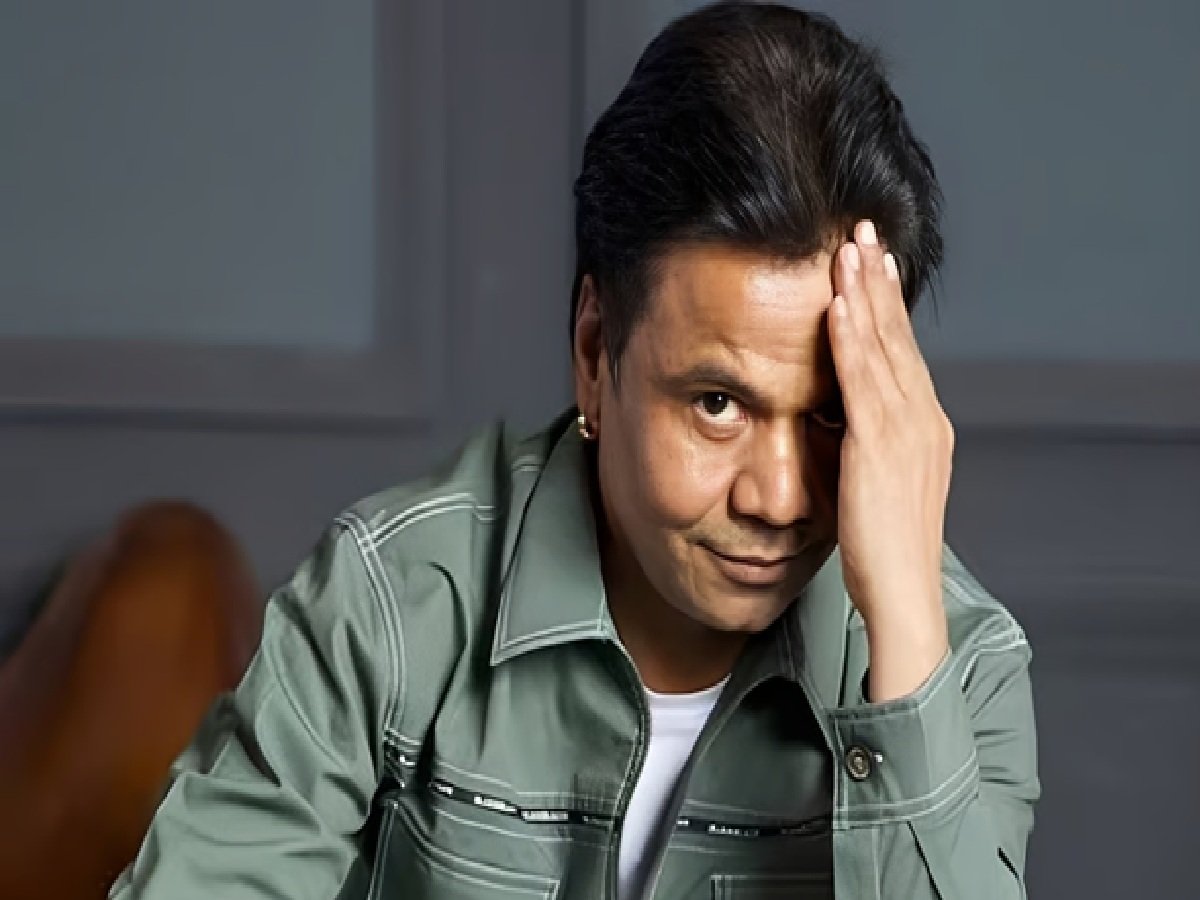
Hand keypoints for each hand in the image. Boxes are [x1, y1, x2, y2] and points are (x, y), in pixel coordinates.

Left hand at [827, 220, 951, 701]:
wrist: (902, 596)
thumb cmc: (883, 550)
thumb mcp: (875, 486)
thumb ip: (863, 448)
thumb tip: (834, 423)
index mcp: (923, 427)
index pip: (903, 351)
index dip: (887, 304)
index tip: (871, 262)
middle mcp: (923, 419)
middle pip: (898, 336)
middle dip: (879, 280)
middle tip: (863, 230)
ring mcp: (907, 430)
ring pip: (884, 346)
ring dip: (865, 293)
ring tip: (849, 246)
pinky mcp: (882, 446)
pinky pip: (864, 380)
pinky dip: (853, 338)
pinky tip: (838, 304)